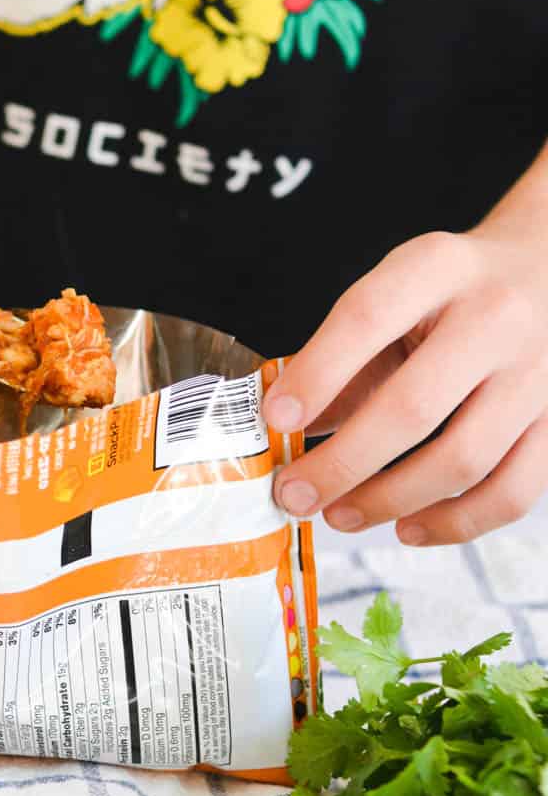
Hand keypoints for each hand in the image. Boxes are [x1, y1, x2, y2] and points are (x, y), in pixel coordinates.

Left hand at [263, 226, 547, 545]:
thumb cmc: (451, 295)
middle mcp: (496, 318)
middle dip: (342, 463)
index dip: (317, 374)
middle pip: (413, 406)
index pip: (369, 317)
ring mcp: (535, 375)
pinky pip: (511, 492)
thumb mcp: (394, 294)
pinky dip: (454, 523)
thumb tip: (283, 429)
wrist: (545, 271)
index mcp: (440, 267)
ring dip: (389, 501)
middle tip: (293, 494)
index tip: (274, 419)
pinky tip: (407, 527)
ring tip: (339, 516)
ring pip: (463, 460)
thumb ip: (339, 357)